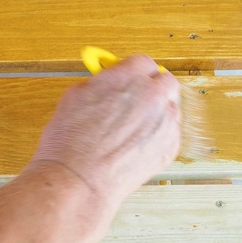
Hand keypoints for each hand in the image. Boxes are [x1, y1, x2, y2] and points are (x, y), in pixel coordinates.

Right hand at [29, 55, 180, 207]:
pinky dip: (157, 137)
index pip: (143, 62)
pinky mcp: (170, 147)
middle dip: (153, 88)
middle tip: (138, 99)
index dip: (134, 72)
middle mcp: (152, 95)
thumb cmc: (71, 143)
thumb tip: (108, 83)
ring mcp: (165, 121)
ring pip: (170, 108)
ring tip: (132, 129)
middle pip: (165, 81)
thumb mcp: (75, 97)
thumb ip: (101, 84)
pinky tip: (136, 146)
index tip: (130, 79)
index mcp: (129, 76)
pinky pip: (170, 134)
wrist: (79, 180)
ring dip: (157, 113)